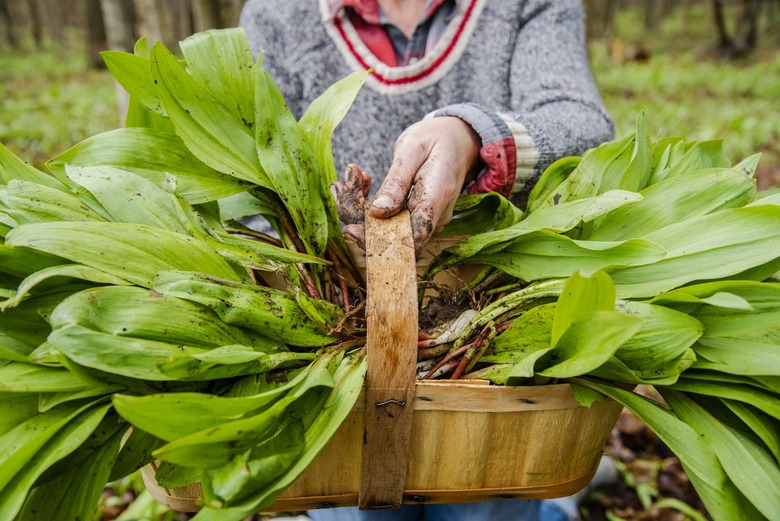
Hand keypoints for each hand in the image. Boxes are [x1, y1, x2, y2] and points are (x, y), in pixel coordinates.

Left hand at [331, 117, 481, 252]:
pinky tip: (363, 180)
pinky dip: (369, 201)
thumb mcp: (413, 148)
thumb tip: (378, 213)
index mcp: (438, 197)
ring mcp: (426, 218)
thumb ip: (397, 181)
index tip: (351, 229)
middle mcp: (434, 215)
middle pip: (393, 234)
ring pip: (387, 225)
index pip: (411, 236)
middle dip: (359, 216)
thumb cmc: (436, 138)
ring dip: (360, 205)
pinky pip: (390, 217)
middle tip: (339, 188)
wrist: (457, 139)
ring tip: (349, 177)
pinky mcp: (416, 216)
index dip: (380, 240)